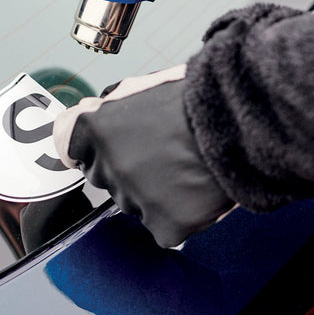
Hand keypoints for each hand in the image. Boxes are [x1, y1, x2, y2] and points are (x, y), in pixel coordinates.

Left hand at [53, 65, 233, 247]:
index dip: (91, 145)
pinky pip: (164, 228)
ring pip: (135, 204)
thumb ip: (111, 106)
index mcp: (97, 127)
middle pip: (105, 178)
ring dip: (154, 192)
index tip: (107, 145)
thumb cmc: (200, 97)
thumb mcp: (146, 86)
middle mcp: (109, 166)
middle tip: (163, 152)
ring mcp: (136, 199)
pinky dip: (180, 215)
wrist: (244, 118)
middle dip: (127, 167)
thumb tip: (88, 113)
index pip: (68, 147)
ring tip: (186, 167)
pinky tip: (197, 190)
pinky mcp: (166, 226)